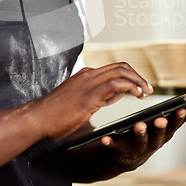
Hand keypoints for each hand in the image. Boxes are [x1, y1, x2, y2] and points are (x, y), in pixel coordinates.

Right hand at [31, 63, 152, 140]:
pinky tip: (137, 95)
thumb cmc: (54, 114)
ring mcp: (89, 83)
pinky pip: (116, 84)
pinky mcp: (89, 95)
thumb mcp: (78, 100)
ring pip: (121, 72)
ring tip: (147, 92)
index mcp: (85, 75)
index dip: (130, 76)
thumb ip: (95, 95)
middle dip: (137, 76)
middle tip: (148, 88)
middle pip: (121, 67)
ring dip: (137, 80)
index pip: (113, 68)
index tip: (139, 86)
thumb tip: (112, 96)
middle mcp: (89, 75)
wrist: (37, 119)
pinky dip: (130, 86)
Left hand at [99, 99, 185, 170]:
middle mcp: (153, 143)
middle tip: (160, 119)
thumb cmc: (152, 134)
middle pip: (158, 135)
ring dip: (139, 133)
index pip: (174, 125)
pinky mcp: (119, 150)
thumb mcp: (170, 123)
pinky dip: (111, 142)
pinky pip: (115, 146)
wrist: (126, 156)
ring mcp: (136, 148)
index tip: (182, 109)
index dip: (178, 118)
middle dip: (160, 127)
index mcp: (165, 134)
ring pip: (139, 141)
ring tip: (138, 125)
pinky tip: (106, 137)